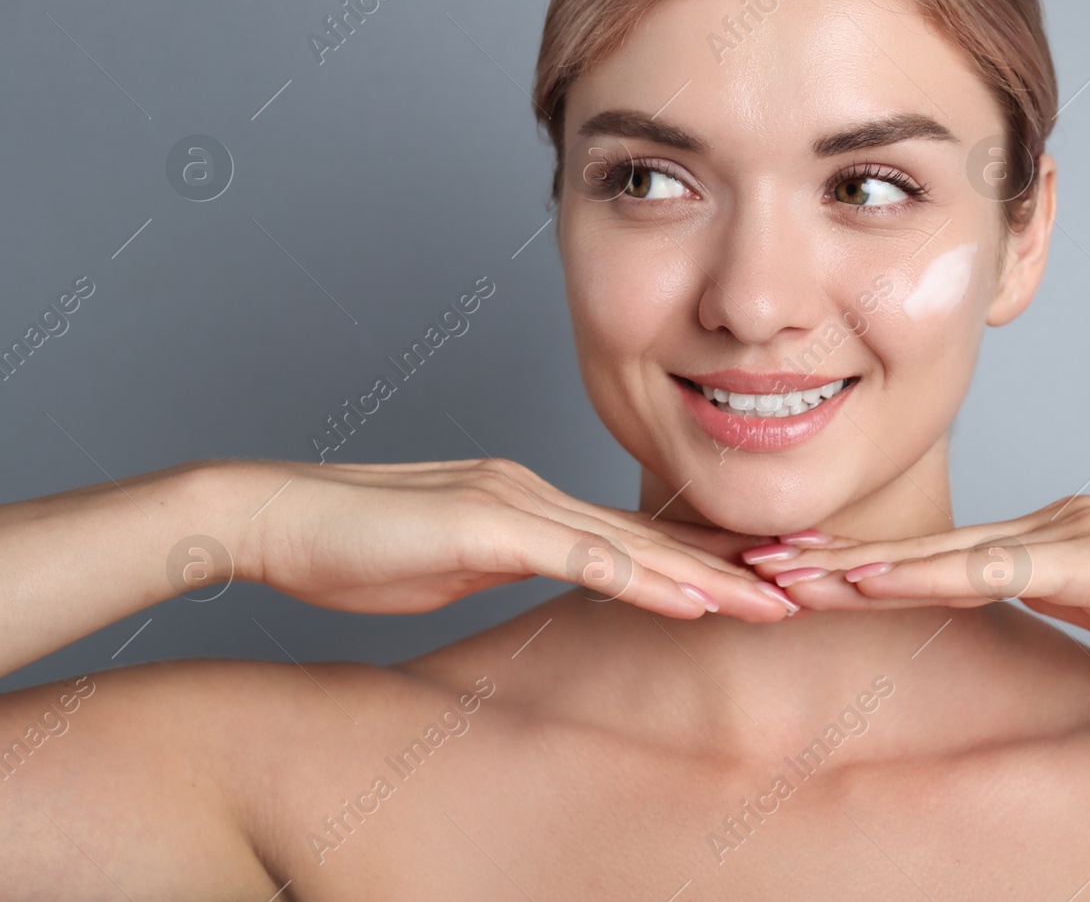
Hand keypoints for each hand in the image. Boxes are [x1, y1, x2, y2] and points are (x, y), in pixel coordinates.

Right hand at [214, 457, 796, 621]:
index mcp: (531, 501)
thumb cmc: (353, 542)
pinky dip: (643, 582)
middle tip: (810, 580)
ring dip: (712, 578)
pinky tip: (692, 602)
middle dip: (735, 563)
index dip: (704, 555)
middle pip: (653, 535)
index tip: (766, 575)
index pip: (636, 534)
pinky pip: (582, 558)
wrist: (275, 517)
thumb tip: (553, 577)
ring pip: (636, 545)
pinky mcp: (488, 525)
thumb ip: (509, 561)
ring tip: (780, 599)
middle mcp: (537, 492)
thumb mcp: (451, 559)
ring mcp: (516, 503)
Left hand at [746, 495, 1089, 657]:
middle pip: (918, 544)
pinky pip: (987, 570)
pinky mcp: (1083, 560)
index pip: (940, 553)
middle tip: (757, 560)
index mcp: (1048, 535)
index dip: (866, 561)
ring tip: (782, 569)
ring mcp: (1058, 535)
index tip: (803, 570)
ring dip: (854, 563)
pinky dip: (922, 576)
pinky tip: (871, 581)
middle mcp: (1040, 524)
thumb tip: (1023, 605)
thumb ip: (1068, 598)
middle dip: (834, 556)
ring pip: (935, 552)